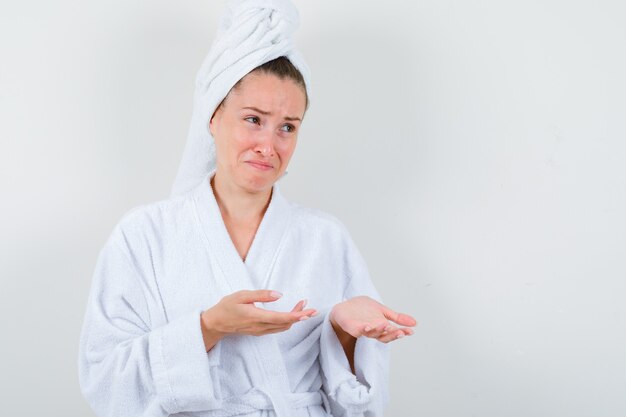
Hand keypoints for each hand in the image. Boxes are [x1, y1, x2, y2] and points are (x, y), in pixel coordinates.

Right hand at [200, 290, 316, 350]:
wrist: (216, 323)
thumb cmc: (227, 306)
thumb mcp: (241, 295)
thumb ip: (261, 295)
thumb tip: (279, 295)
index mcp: (256, 317)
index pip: (280, 318)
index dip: (296, 315)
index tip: (308, 311)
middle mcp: (260, 326)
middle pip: (285, 323)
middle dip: (300, 316)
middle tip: (311, 307)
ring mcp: (260, 331)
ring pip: (283, 327)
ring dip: (295, 319)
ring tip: (303, 307)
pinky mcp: (260, 331)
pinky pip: (278, 328)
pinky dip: (287, 321)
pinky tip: (291, 314)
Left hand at [330, 296, 416, 342]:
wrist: (345, 307)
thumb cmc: (363, 310)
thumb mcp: (383, 310)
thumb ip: (397, 317)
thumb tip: (415, 323)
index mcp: (382, 327)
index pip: (394, 332)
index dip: (402, 332)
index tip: (411, 331)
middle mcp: (374, 331)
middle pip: (385, 336)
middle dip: (393, 334)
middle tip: (401, 332)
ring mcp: (363, 331)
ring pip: (373, 334)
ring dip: (379, 330)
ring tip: (386, 325)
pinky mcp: (353, 328)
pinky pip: (359, 331)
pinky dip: (363, 329)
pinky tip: (367, 326)